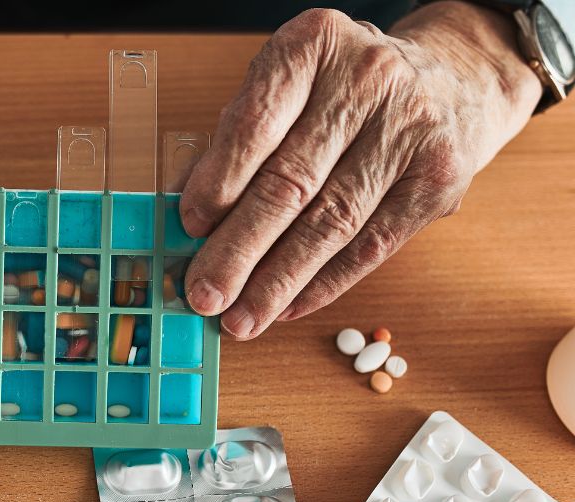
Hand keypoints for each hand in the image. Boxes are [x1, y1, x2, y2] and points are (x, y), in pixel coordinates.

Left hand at [180, 2, 541, 339]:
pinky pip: (371, 245)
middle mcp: (367, 81)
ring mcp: (410, 129)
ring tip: (240, 318)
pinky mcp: (438, 179)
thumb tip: (188, 215)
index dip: (219, 182)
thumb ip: (236, 141)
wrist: (451, 79)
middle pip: (292, 181)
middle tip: (204, 294)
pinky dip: (324, 283)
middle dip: (239, 249)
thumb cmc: (342, 88)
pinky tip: (286, 307)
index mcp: (313, 46)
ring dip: (278, 280)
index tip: (189, 227)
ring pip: (331, 222)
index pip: (256, 122)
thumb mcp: (286, 87)